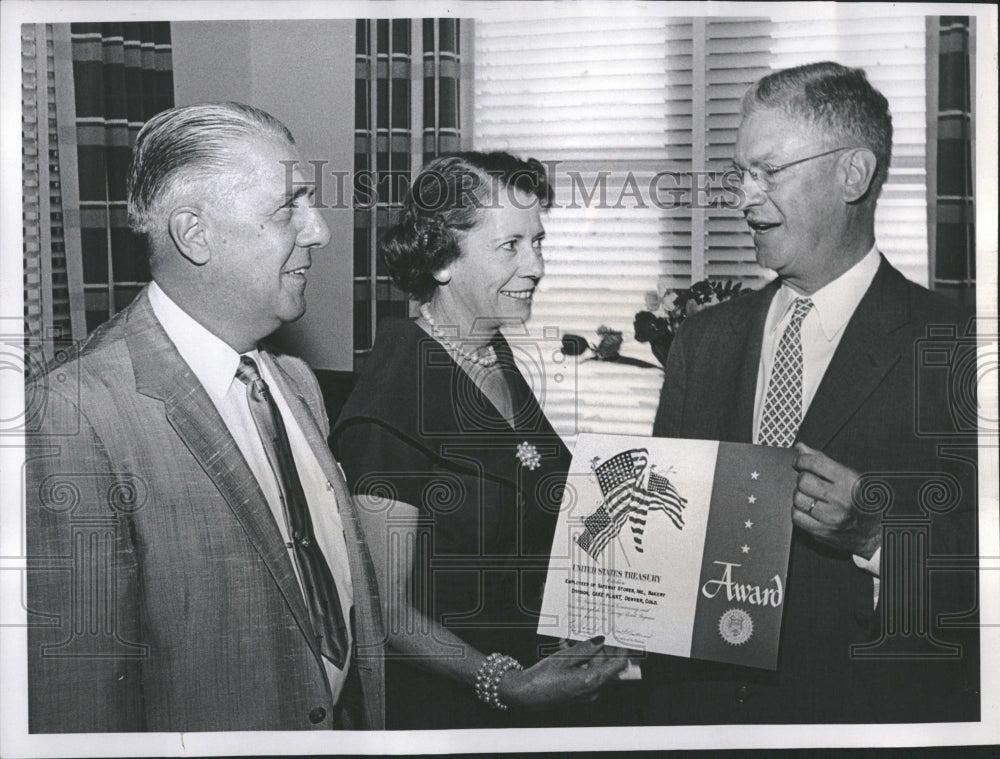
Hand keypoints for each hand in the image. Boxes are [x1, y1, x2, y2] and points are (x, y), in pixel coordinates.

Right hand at [497, 636, 627, 708]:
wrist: (525, 694)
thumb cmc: (543, 678)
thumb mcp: (564, 657)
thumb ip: (585, 649)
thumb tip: (600, 641)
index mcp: (591, 681)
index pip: (617, 666)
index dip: (621, 650)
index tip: (622, 637)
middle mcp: (592, 690)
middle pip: (604, 665)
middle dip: (599, 647)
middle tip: (594, 632)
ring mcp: (585, 692)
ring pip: (593, 667)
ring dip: (585, 652)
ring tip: (573, 638)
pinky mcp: (577, 692)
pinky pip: (584, 673)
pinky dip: (579, 661)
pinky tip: (567, 648)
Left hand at [792, 442, 880, 557]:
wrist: (873, 532)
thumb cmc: (861, 501)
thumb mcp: (849, 476)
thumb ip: (822, 460)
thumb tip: (800, 448)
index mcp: (849, 481)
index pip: (816, 463)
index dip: (801, 460)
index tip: (799, 462)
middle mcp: (840, 499)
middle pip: (803, 481)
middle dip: (803, 479)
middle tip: (811, 483)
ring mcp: (831, 517)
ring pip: (798, 499)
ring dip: (801, 496)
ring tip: (812, 497)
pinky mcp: (822, 531)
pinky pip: (797, 516)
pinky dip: (799, 512)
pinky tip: (810, 510)